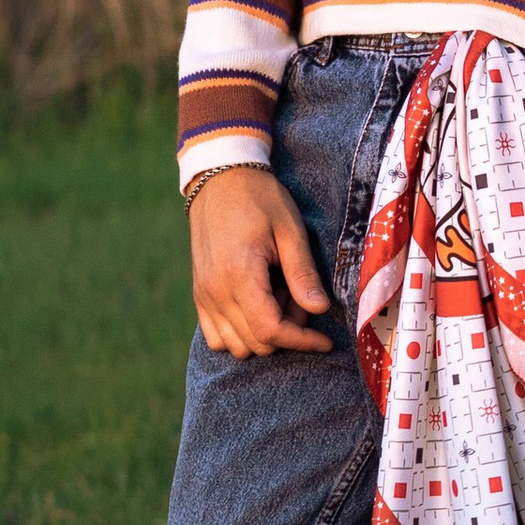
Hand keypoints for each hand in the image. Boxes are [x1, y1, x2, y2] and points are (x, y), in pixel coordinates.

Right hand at [189, 166, 333, 357]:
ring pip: (235, 345)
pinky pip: (216, 336)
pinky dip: (240, 334)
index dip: (302, 341)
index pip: (270, 331)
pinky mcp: (199, 294)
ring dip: (264, 333)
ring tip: (280, 297)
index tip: (325, 341)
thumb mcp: (290, 230)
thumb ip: (303, 273)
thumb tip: (320, 310)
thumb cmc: (260, 199)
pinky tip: (259, 305)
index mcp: (239, 274)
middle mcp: (215, 291)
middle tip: (301, 297)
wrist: (219, 179)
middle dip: (287, 332)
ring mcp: (203, 295)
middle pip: (255, 343)